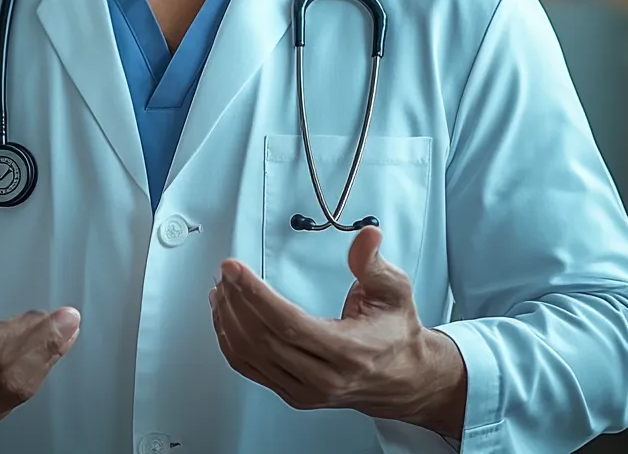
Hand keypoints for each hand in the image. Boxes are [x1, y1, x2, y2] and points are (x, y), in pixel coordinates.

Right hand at [0, 242, 80, 448]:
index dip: (11, 334)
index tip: (37, 312)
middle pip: (5, 377)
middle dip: (42, 345)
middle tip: (65, 317)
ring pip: (17, 390)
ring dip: (47, 355)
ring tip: (62, 326)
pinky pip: (20, 394)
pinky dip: (42, 366)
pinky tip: (53, 343)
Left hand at [210, 226, 462, 429]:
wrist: (404, 378)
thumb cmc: (395, 332)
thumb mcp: (395, 291)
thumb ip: (374, 263)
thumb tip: (368, 235)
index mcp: (348, 351)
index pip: (288, 323)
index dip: (255, 294)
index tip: (234, 269)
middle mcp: (323, 377)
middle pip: (263, 340)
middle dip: (237, 301)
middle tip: (226, 272)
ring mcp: (305, 391)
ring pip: (251, 356)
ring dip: (228, 320)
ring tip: (222, 289)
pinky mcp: (293, 393)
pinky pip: (250, 369)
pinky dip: (230, 342)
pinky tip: (225, 316)